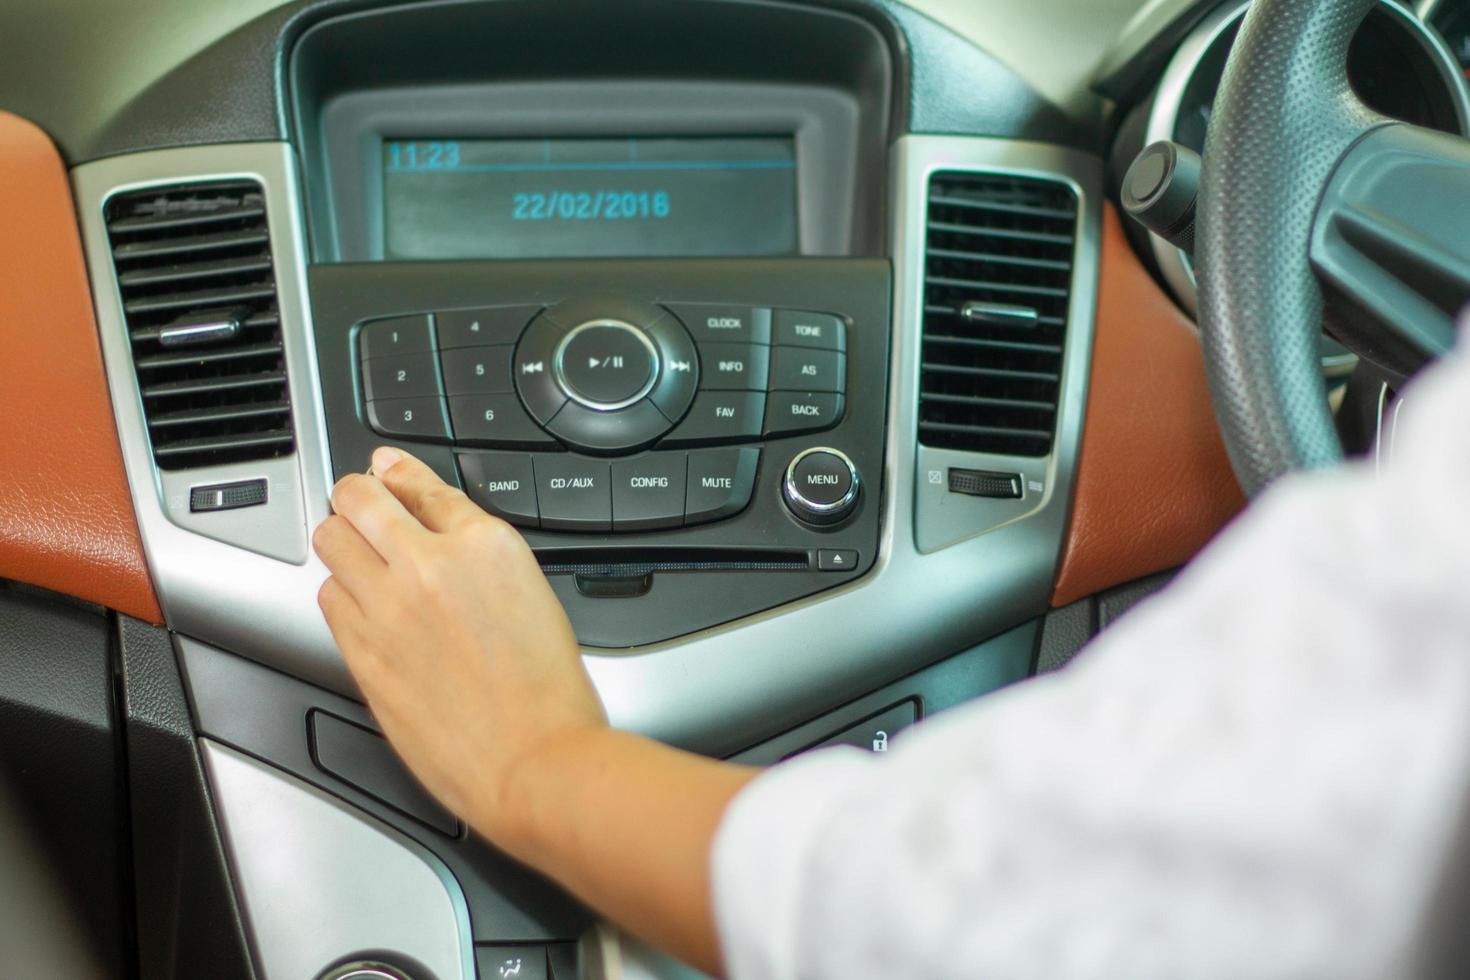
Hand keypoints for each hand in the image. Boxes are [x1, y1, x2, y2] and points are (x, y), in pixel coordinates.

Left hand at [312, 446, 606, 843]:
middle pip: (356, 499)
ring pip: (330, 543)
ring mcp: (387, 609)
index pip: (416, 482)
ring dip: (343, 544)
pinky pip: (327, 599)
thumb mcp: (531, 588)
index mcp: (483, 543)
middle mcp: (427, 566)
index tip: (388, 472)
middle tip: (364, 509)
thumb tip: (433, 511)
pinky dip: (342, 595)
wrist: (533, 759)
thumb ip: (477, 544)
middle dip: (356, 498)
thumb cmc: (545, 686)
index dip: (397, 473)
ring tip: (365, 562)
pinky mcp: (361, 652)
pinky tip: (368, 609)